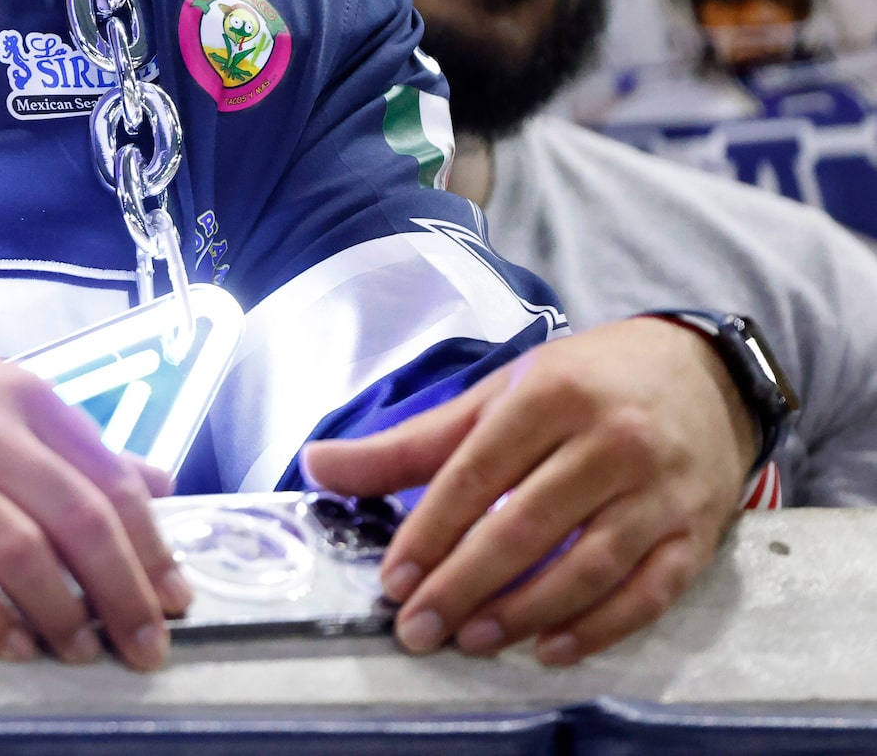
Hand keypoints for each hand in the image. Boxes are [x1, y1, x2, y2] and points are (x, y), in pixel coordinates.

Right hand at [0, 342, 188, 669]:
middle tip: (144, 648)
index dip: (152, 548)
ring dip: (63, 613)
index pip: (110, 479)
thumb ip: (71, 443)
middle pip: (78, 519)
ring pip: (21, 552)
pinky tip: (12, 646)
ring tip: (78, 651)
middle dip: (125, 594)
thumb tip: (159, 484)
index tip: (174, 598)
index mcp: (18, 395)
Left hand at [303, 317, 751, 665]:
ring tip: (472, 639)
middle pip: (526, 526)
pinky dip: (600, 627)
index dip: (430, 532)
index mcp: (549, 397)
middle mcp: (611, 442)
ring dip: (525, 612)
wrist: (703, 372)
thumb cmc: (585, 384)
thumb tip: (317, 466)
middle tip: (419, 627)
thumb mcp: (497, 395)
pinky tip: (550, 648)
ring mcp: (660, 491)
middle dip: (464, 584)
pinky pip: (649, 592)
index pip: (476, 476)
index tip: (393, 580)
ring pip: (588, 566)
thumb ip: (411, 442)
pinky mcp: (697, 533)